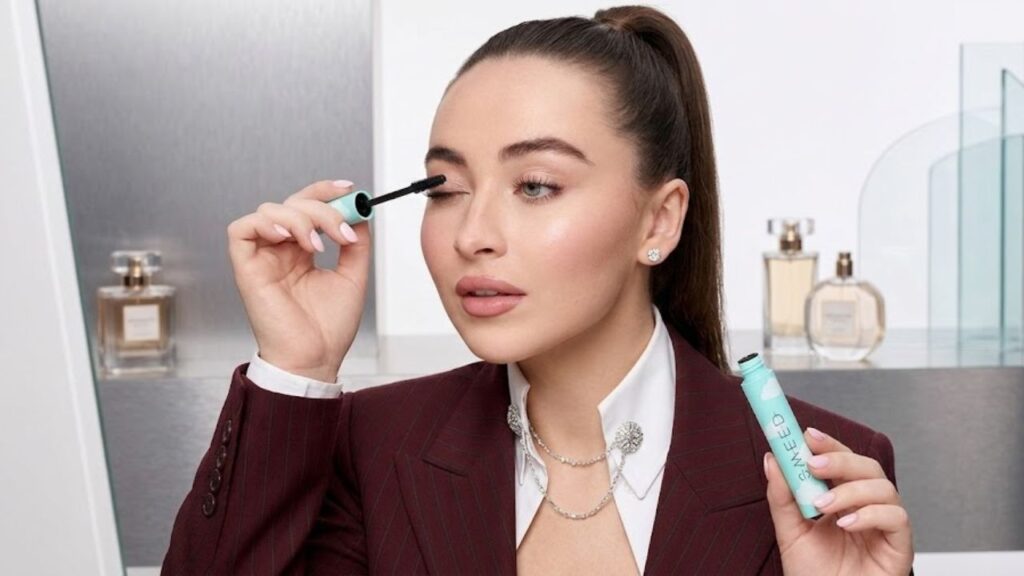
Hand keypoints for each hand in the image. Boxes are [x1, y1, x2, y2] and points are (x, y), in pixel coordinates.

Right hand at [227, 180, 370, 380]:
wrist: (315, 358)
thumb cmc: (329, 328)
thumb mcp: (353, 276)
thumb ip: (356, 243)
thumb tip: (360, 212)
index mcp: (302, 251)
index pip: (307, 206)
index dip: (324, 191)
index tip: (349, 189)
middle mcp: (281, 250)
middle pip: (292, 203)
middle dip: (321, 208)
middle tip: (341, 231)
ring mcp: (263, 258)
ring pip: (269, 211)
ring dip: (299, 218)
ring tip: (317, 245)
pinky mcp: (246, 268)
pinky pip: (240, 230)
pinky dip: (265, 224)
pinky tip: (288, 238)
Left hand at [764, 427, 913, 575]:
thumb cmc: (813, 575)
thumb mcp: (790, 532)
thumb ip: (782, 496)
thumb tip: (772, 459)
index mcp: (842, 500)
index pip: (842, 462)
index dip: (828, 445)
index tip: (807, 435)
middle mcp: (866, 507)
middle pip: (867, 467)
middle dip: (840, 460)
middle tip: (813, 463)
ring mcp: (885, 526)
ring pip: (884, 488)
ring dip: (850, 490)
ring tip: (823, 505)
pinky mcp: (900, 546)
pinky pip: (897, 518)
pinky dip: (871, 515)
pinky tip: (847, 524)